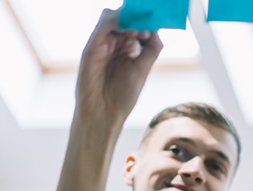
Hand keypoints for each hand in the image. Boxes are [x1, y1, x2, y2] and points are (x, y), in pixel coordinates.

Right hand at [75, 8, 162, 123]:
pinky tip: (128, 28)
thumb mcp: (142, 70)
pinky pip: (102, 25)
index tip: (160, 19)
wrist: (103, 112)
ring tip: (140, 31)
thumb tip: (157, 31)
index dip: (148, 21)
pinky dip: (115, 20)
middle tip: (151, 21)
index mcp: (130, 48)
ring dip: (129, 18)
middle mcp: (116, 43)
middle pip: (127, 18)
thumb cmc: (122, 96)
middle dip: (140, 17)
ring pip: (114, 17)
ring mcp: (104, 43)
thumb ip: (151, 49)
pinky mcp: (92, 45)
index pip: (139, 26)